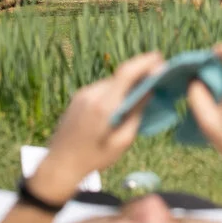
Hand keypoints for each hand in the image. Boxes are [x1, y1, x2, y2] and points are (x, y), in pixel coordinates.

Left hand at [32, 51, 166, 201]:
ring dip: (126, 86)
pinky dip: (114, 92)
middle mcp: (92, 93)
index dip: (145, 62)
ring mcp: (82, 93)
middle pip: (120, 77)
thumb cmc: (94, 158)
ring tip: (139, 99)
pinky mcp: (78, 96)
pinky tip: (119, 106)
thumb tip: (149, 91)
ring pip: (112, 83)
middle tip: (156, 84)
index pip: (126, 73)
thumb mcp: (121, 142)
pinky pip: (102, 89)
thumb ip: (136, 114)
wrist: (60, 163)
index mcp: (103, 106)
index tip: (161, 59)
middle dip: (139, 77)